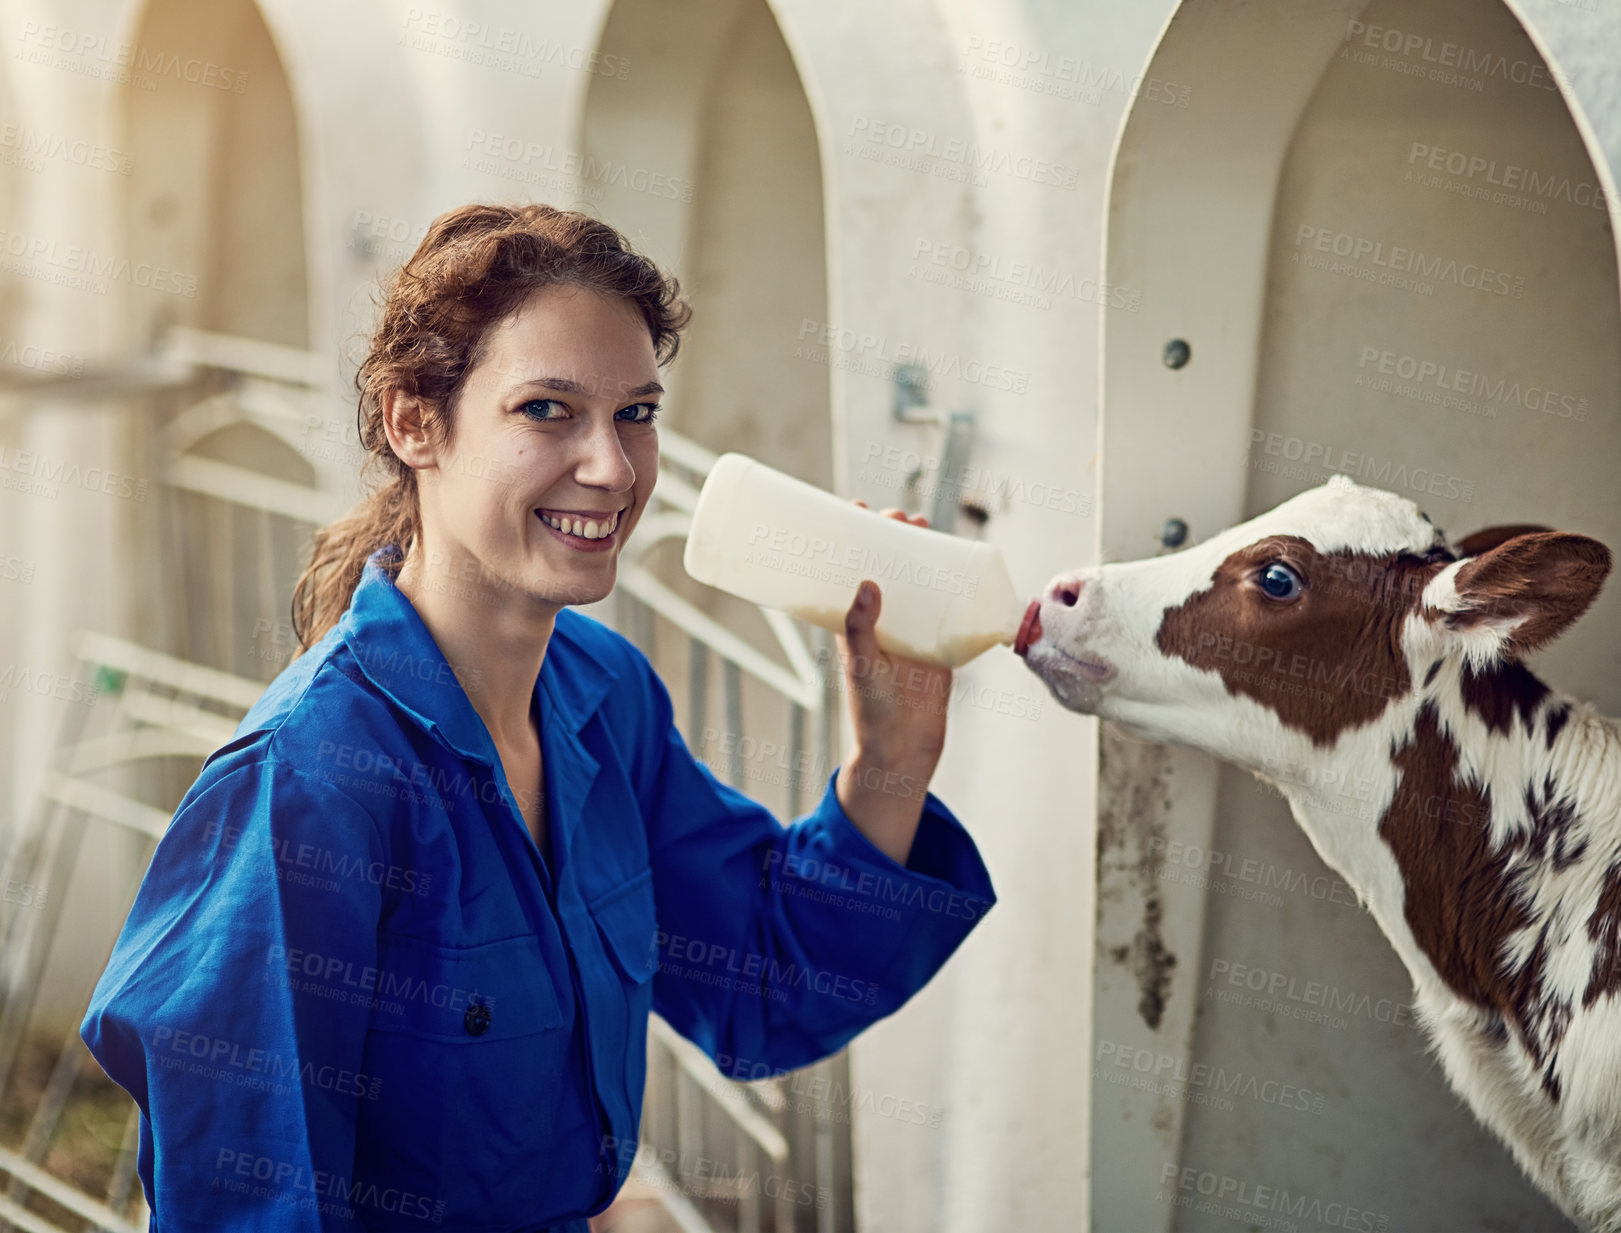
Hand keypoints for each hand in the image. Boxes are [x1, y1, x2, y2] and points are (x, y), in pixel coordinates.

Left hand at [832, 501, 951, 864]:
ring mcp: (912, 630)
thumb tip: (865, 584)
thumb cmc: (872, 714)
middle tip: (899, 517)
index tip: (854, 508)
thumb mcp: (861, 668)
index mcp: (855, 625)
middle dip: (892, 538)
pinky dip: (953, 584)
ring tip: (923, 526)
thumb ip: (860, 629)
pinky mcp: (940, 643)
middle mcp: (882, 622)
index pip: (848, 570)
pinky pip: (948, 606)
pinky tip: (960, 561)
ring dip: (922, 553)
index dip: (850, 539)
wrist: (905, 750)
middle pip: (886, 567)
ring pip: (917, 580)